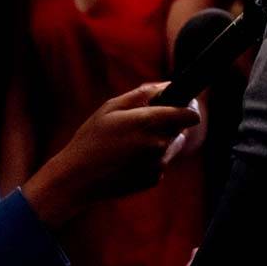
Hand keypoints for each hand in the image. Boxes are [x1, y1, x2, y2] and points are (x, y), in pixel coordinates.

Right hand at [21, 83, 200, 227]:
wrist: (76, 179)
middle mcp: (159, 144)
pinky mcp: (154, 179)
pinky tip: (129, 159)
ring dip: (161, 140)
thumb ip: (144, 94)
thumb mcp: (112, 108)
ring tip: (132, 142)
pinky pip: (161, 162)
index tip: (184, 104)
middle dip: (169, 122)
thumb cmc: (91, 138)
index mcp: (149, 122)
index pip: (190, 114)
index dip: (189, 107)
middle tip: (143, 123)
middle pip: (180, 128)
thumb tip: (167, 85)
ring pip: (172, 145)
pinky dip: (152, 158)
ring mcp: (158, 164)